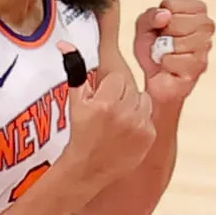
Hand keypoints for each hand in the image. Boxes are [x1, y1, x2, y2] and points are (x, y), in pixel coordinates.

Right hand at [57, 41, 155, 186]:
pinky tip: (126, 131)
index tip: (101, 99)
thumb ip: (74, 70)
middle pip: (131, 87)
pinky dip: (140, 121)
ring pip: (143, 99)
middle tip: (109, 109)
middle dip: (120, 94)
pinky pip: (149, 117)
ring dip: (133, 105)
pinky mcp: (149, 136)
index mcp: (105, 103)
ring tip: (118, 119)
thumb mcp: (75, 102)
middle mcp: (124, 114)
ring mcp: (139, 126)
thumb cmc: (80, 134)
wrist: (88, 169)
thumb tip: (66, 45)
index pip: (117, 78)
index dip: (107, 87)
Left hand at [133, 0, 213, 105]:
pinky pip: (173, 60)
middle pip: (175, 23)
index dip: (158, 18)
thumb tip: (164, 15)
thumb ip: (150, 16)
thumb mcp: (144, 28)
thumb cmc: (154, 49)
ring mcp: (206, 46)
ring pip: (177, 43)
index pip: (170, 5)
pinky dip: (165, 64)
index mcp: (197, 10)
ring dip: (163, 50)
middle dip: (162, 35)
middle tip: (164, 43)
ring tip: (167, 54)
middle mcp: (207, 25)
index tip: (161, 28)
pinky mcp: (200, 66)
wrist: (155, 78)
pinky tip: (169, 66)